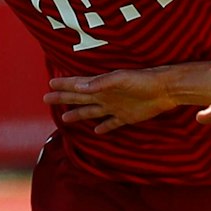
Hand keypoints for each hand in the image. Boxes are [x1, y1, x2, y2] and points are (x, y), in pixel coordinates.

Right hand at [44, 68, 174, 134]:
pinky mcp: (127, 117)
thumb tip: (80, 88)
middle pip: (79, 98)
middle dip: (63, 98)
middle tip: (47, 98)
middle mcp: (106, 96)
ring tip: (65, 118)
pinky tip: (96, 130)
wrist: (164, 89)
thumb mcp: (120, 79)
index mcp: (102, 86)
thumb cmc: (143, 81)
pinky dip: (103, 127)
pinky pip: (111, 123)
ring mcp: (115, 107)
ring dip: (78, 114)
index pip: (78, 85)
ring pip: (91, 111)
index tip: (50, 84)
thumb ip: (101, 83)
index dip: (64, 85)